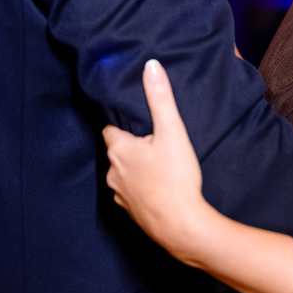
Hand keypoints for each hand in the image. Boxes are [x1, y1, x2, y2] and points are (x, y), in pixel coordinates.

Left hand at [103, 60, 208, 260]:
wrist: (181, 226)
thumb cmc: (176, 177)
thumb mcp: (172, 131)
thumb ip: (160, 98)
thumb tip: (150, 66)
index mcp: (119, 150)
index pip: (110, 128)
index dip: (122, 121)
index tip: (134, 118)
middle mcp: (113, 173)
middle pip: (117, 151)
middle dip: (131, 144)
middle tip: (152, 139)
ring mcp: (120, 195)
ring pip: (123, 173)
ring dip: (135, 167)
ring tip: (157, 163)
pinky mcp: (130, 213)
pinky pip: (131, 193)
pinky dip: (141, 188)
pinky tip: (158, 186)